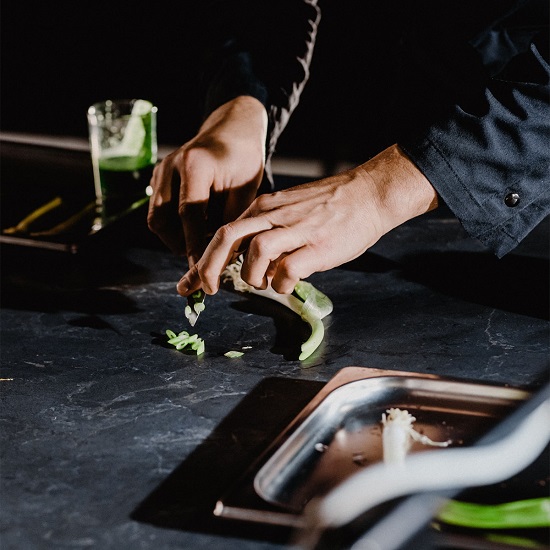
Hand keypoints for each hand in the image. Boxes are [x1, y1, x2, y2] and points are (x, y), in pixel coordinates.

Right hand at [147, 95, 267, 266]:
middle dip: (180, 245)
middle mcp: (171, 166)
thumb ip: (232, 219)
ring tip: (201, 244)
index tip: (201, 270)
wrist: (231, 129)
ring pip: (156, 218)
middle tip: (202, 261)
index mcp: (195, 165)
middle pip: (163, 220)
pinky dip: (173, 226)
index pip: (189, 215)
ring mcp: (160, 171)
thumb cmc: (243, 158)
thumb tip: (223, 254)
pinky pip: (158, 210)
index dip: (194, 246)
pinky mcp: (158, 177)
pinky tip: (195, 229)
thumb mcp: (247, 187)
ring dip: (175, 237)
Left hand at [177, 144, 437, 295]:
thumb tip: (253, 267)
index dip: (202, 259)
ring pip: (255, 251)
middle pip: (227, 237)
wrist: (369, 193)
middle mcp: (274, 215)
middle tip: (206, 289)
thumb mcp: (290, 211)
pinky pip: (288, 268)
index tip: (190, 282)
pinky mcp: (318, 245)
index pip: (223, 232)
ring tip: (261, 283)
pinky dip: (281, 283)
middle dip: (209, 266)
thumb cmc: (331, 206)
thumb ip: (268, 233)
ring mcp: (297, 229)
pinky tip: (286, 285)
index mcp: (264, 208)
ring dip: (250, 274)